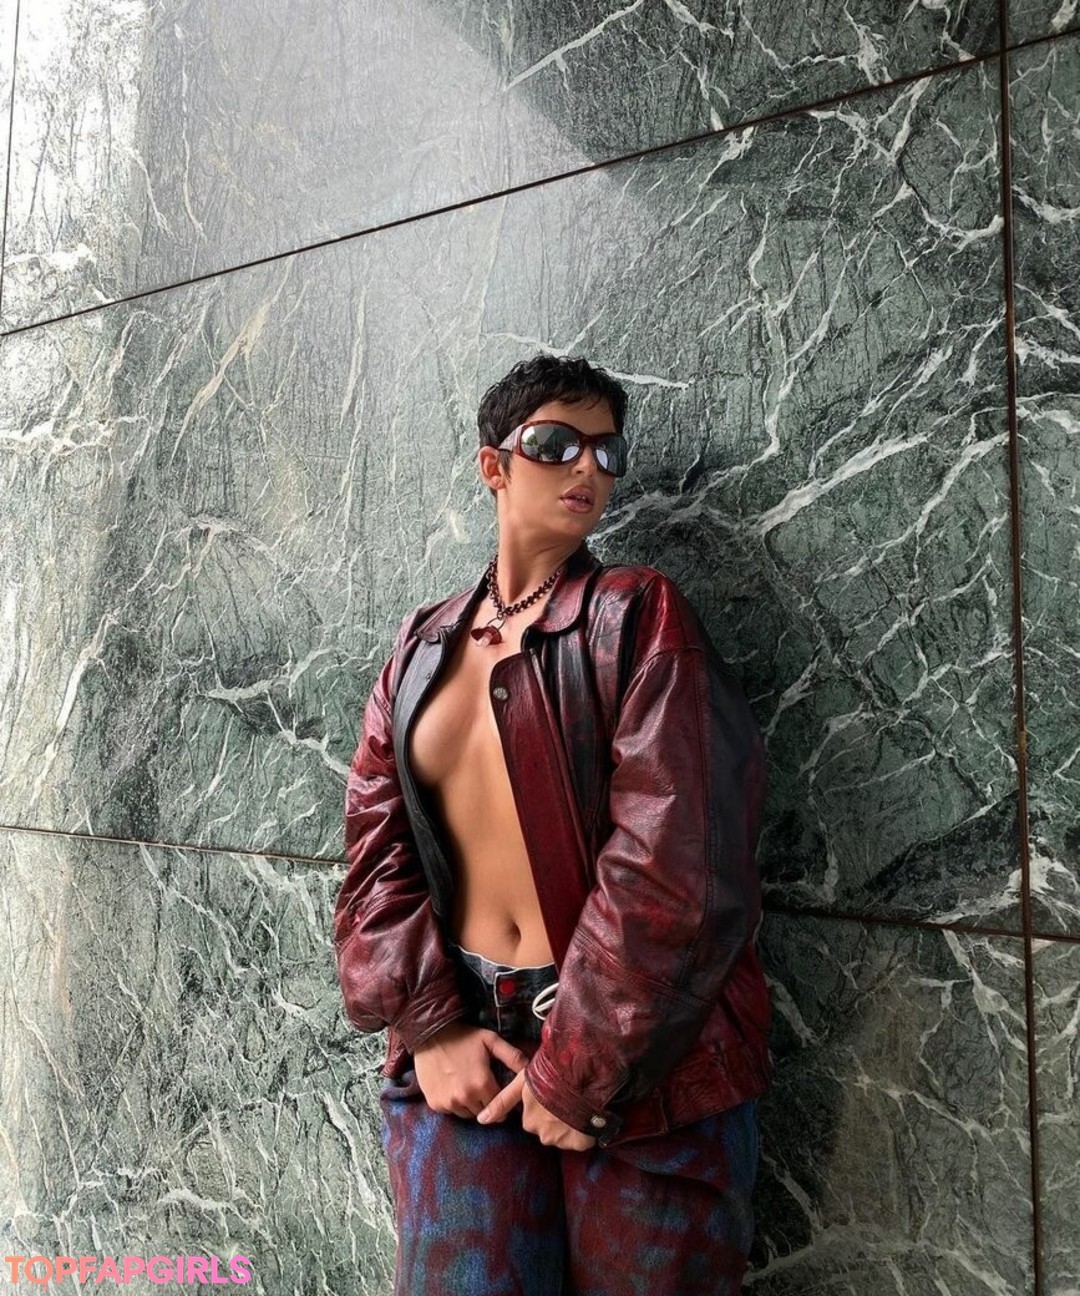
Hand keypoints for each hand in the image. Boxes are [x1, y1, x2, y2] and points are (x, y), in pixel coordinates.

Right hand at [412, 1022, 528, 1117]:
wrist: (430, 1033)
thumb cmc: (463, 1036)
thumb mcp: (491, 1040)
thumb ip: (512, 1056)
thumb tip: (530, 1068)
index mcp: (482, 1084)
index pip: (500, 1105)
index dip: (501, 1099)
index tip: (499, 1092)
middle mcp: (465, 1097)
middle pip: (484, 1112)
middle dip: (487, 1103)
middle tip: (483, 1088)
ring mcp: (449, 1102)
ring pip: (468, 1114)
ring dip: (471, 1105)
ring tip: (469, 1086)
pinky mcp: (435, 1103)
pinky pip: (451, 1111)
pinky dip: (454, 1103)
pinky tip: (454, 1087)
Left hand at [477, 1071, 596, 1151]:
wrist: (581, 1076)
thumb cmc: (550, 1074)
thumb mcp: (522, 1083)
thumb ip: (502, 1102)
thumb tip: (481, 1120)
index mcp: (529, 1120)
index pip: (533, 1118)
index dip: (542, 1107)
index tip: (550, 1098)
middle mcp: (542, 1134)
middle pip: (546, 1127)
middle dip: (553, 1117)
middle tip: (563, 1097)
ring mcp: (561, 1140)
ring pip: (562, 1134)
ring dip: (567, 1123)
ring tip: (575, 1103)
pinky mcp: (579, 1144)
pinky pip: (578, 1140)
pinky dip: (581, 1131)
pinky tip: (584, 1114)